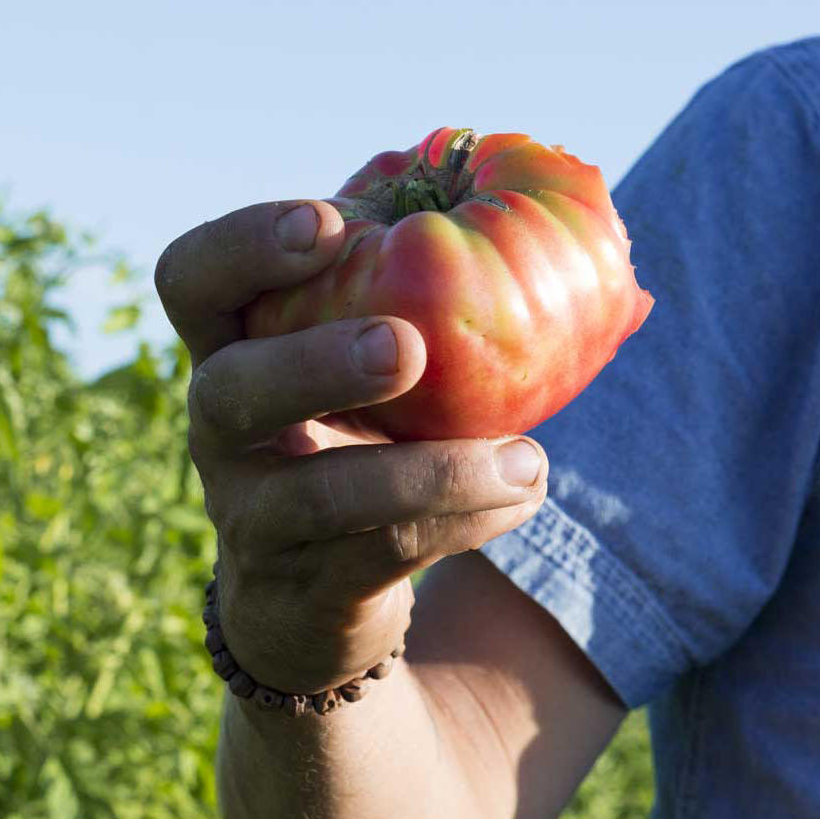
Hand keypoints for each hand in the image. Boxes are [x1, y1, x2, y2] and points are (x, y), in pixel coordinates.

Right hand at [155, 200, 548, 694]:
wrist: (317, 595)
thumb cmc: (376, 437)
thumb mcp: (393, 371)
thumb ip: (455, 305)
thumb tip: (624, 277)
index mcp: (238, 347)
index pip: (195, 279)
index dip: (245, 245)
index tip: (329, 223)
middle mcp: (222, 429)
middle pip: (231, 388)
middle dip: (317, 361)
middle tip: (407, 345)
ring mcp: (252, 516)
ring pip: (319, 495)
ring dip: (431, 472)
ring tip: (526, 457)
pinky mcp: (302, 588)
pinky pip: (382, 552)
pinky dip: (465, 522)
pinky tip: (527, 493)